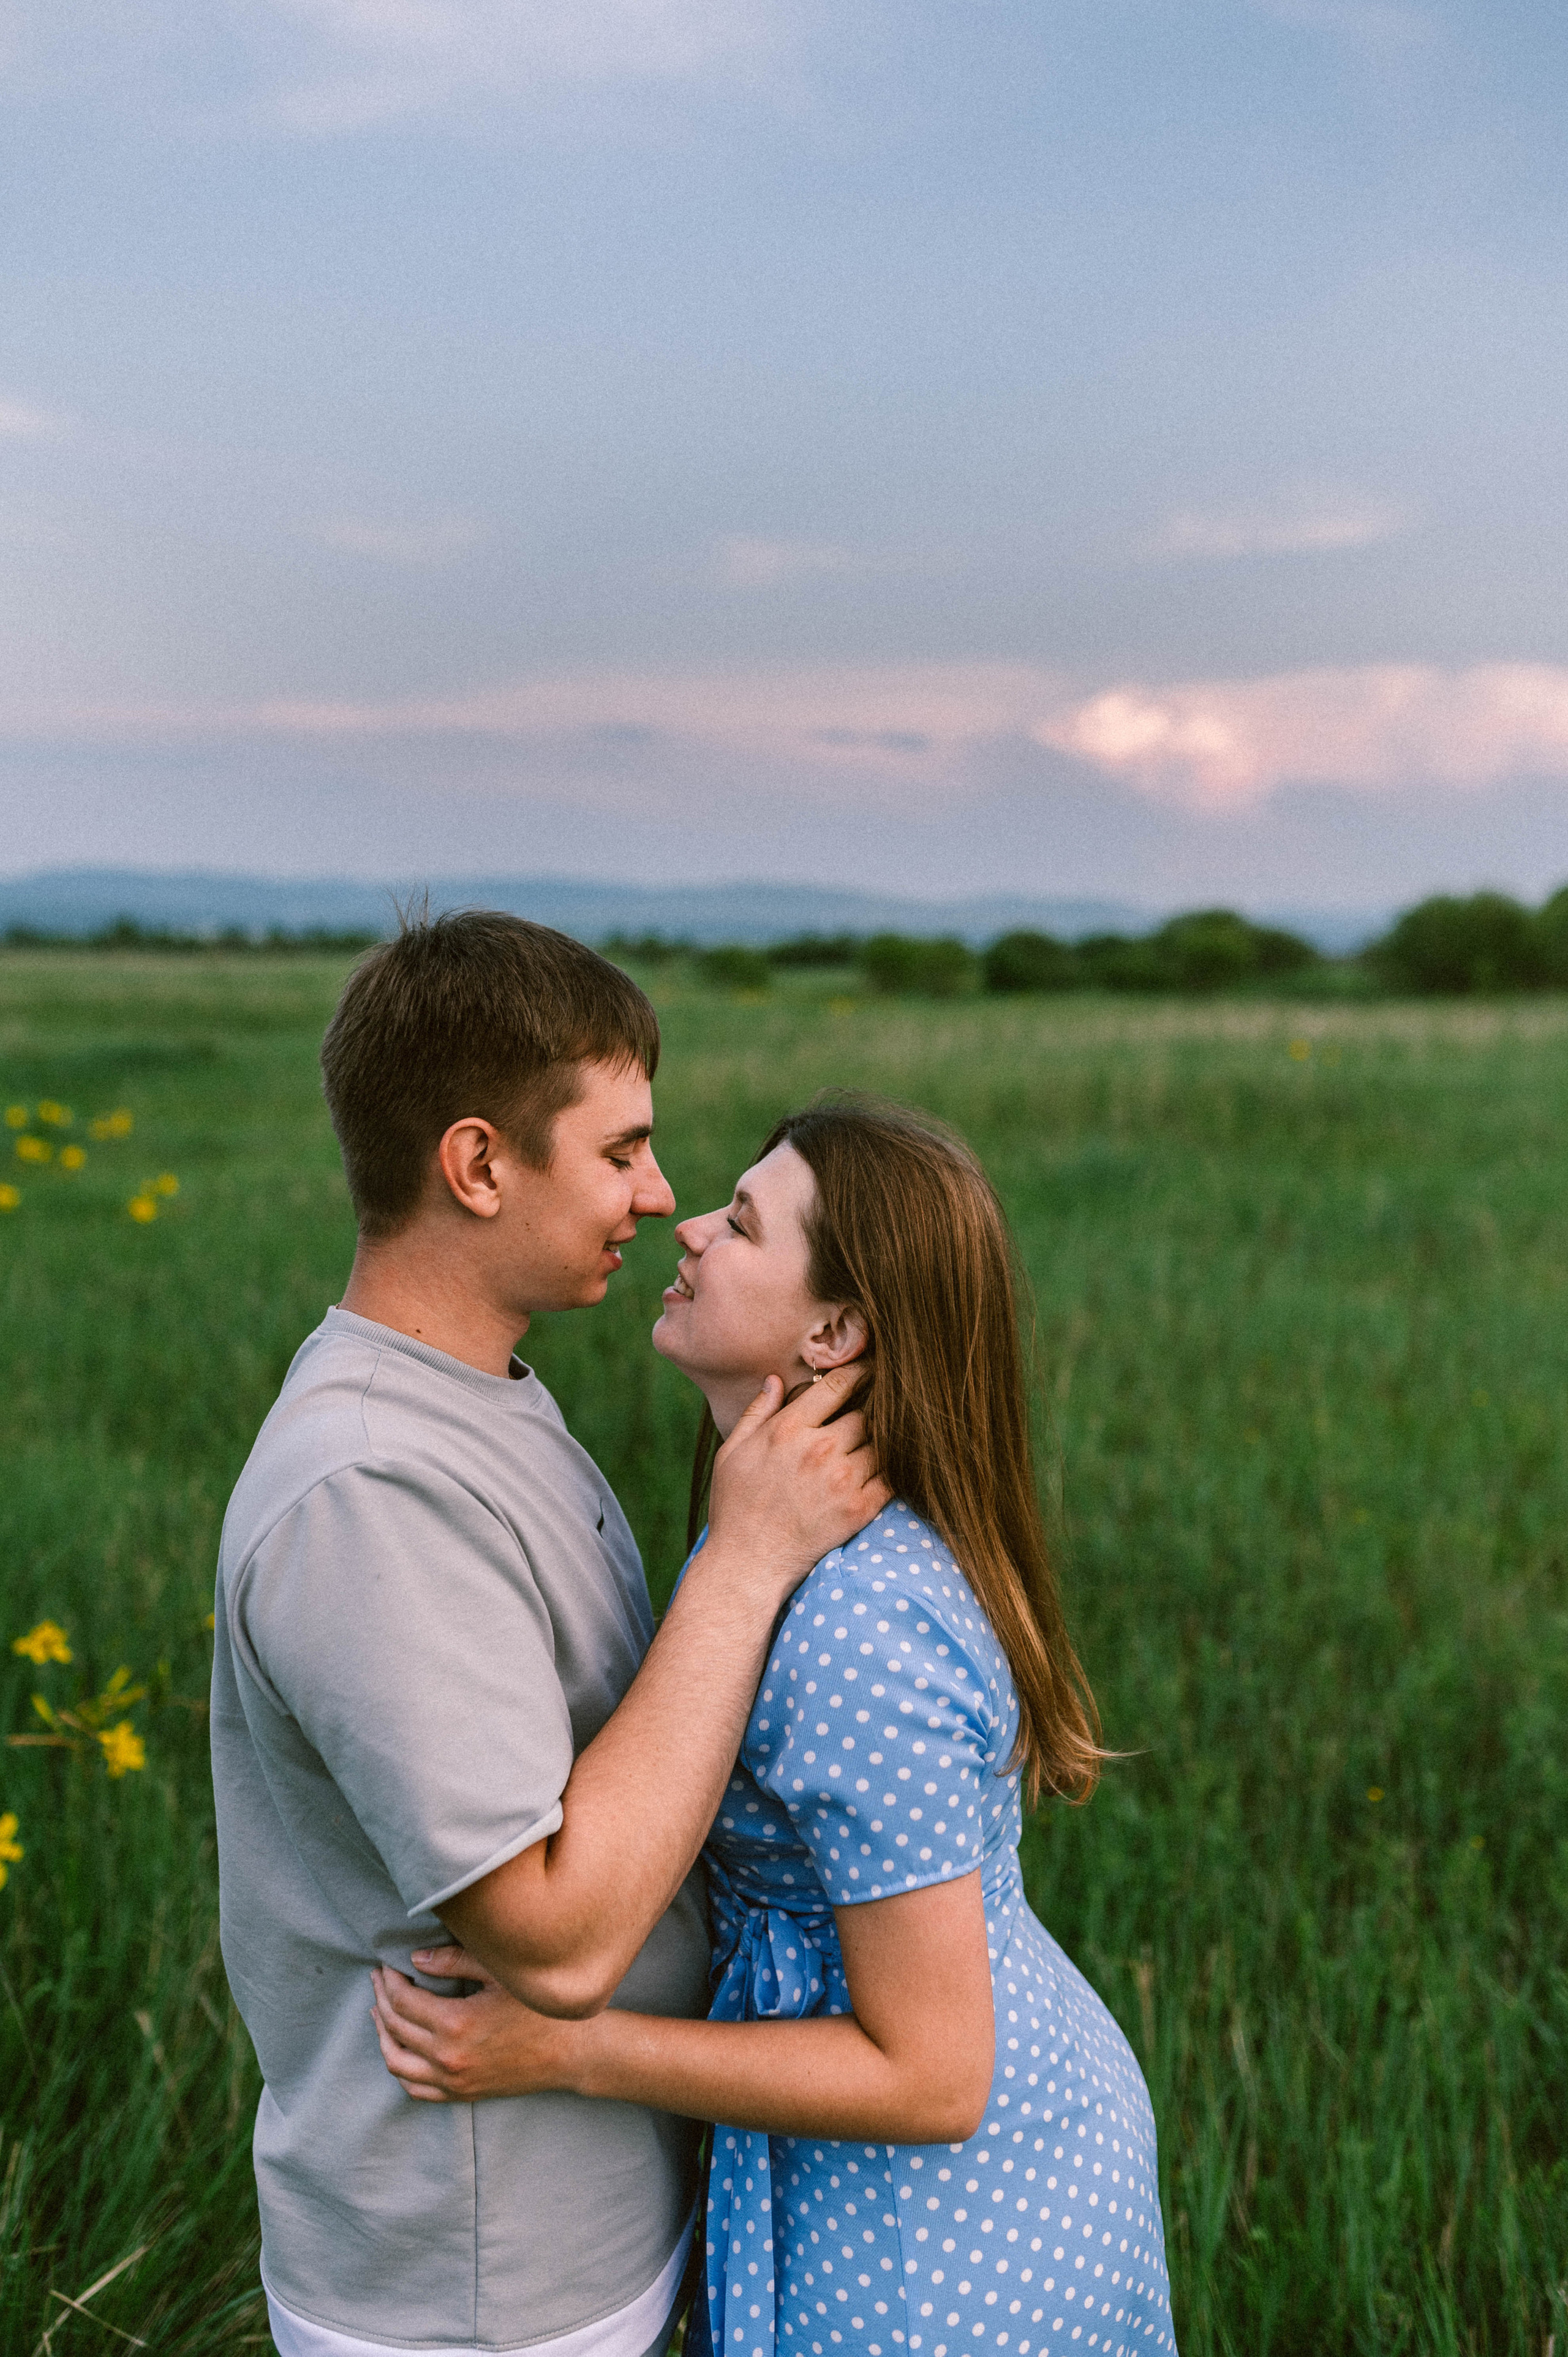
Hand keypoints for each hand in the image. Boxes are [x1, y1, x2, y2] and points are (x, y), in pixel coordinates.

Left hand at [371, 1946, 586, 2102]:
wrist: (571, 2052)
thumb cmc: (540, 2008)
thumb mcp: (501, 1974)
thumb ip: (455, 1962)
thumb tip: (416, 1958)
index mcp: (456, 2024)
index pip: (403, 2000)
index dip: (389, 1979)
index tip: (386, 1963)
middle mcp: (447, 2058)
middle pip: (395, 2027)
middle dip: (382, 1998)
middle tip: (379, 1977)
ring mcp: (452, 2081)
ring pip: (396, 2063)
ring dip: (382, 2035)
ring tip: (380, 2011)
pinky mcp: (461, 2094)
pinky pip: (415, 2088)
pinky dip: (400, 2068)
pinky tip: (398, 2048)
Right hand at [706, 1366, 889, 1598]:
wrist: (749, 1563)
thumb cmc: (735, 1506)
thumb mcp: (732, 1452)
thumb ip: (756, 1413)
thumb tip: (775, 1380)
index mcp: (788, 1429)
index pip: (837, 1386)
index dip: (857, 1373)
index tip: (867, 1370)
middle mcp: (819, 1449)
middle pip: (863, 1415)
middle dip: (865, 1415)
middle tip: (868, 1418)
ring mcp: (842, 1480)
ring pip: (879, 1445)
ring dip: (876, 1445)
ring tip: (870, 1448)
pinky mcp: (859, 1509)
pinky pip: (890, 1479)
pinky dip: (888, 1474)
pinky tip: (879, 1474)